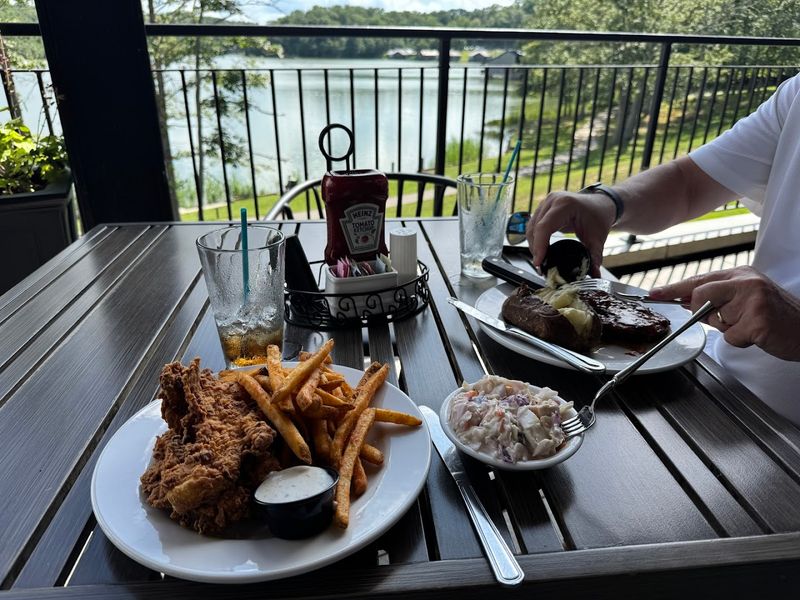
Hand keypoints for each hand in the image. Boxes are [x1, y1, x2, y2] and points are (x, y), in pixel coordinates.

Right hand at [526, 190, 616, 277]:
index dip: (539, 246)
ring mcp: (546, 203)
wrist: (600, 203)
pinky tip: (540, 251)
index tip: (539, 262)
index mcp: (565, 204)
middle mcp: (552, 201)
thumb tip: (594, 274)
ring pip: (530, 227)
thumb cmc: (598, 216)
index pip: (545, 226)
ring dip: (533, 245)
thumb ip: (595, 256)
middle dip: (536, 249)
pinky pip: (533, 225)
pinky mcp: (543, 208)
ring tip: (540, 261)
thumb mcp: (597, 237)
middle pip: (534, 228)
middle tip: (541, 267)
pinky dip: (535, 239)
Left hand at [649, 266, 799, 360]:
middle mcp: (746, 281)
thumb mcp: (745, 302)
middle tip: (727, 319)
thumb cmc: (776, 318)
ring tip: (752, 325)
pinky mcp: (758, 319)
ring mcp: (753, 298)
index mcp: (740, 275)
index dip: (673, 288)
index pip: (698, 279)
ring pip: (715, 319)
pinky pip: (731, 336)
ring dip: (730, 329)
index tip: (654, 293)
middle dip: (705, 313)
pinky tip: (759, 334)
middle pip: (700, 295)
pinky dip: (741, 341)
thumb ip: (715, 301)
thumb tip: (685, 303)